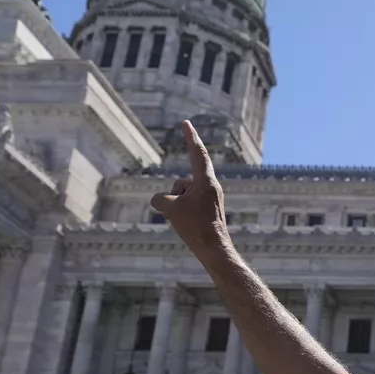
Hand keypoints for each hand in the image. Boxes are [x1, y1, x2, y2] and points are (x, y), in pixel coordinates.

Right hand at [149, 122, 230, 256]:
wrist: (214, 249)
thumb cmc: (196, 227)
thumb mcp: (170, 209)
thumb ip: (161, 198)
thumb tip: (160, 200)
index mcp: (206, 181)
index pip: (197, 153)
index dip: (190, 137)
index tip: (186, 123)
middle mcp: (211, 187)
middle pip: (182, 183)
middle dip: (175, 196)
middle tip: (184, 215)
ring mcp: (210, 199)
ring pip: (182, 196)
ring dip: (178, 207)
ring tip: (188, 222)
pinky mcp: (208, 210)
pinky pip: (186, 206)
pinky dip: (182, 214)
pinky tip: (189, 227)